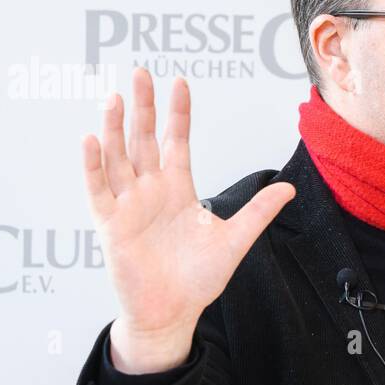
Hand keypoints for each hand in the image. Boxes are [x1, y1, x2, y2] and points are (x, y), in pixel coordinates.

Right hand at [82, 67, 295, 371]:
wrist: (172, 313)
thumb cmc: (199, 279)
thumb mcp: (235, 240)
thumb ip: (258, 212)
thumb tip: (290, 187)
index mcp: (179, 189)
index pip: (176, 141)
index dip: (178, 113)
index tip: (179, 81)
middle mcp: (151, 191)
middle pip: (144, 140)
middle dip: (143, 106)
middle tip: (139, 71)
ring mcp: (128, 205)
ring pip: (118, 158)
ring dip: (115, 128)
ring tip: (113, 98)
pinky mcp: (111, 225)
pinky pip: (98, 190)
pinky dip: (94, 165)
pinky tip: (93, 139)